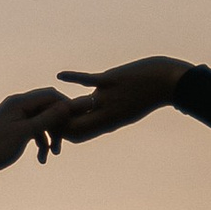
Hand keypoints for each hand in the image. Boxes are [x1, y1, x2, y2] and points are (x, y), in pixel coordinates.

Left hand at [0, 85, 70, 178]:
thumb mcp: (25, 133)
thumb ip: (47, 119)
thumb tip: (68, 106)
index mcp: (19, 102)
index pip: (50, 96)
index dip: (66, 107)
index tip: (77, 122)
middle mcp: (17, 106)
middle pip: (47, 108)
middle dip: (58, 125)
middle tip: (64, 143)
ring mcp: (14, 117)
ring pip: (41, 121)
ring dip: (49, 137)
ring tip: (52, 154)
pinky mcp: (13, 129)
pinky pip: (32, 131)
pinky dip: (39, 142)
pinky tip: (41, 158)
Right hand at [53, 57, 193, 141]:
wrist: (167, 83)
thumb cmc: (147, 97)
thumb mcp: (127, 112)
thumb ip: (107, 115)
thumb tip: (92, 118)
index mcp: (109, 123)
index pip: (79, 134)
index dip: (64, 133)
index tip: (52, 128)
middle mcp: (106, 113)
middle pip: (74, 123)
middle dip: (56, 121)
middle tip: (42, 115)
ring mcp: (108, 97)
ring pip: (77, 105)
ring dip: (61, 104)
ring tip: (46, 102)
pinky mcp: (111, 79)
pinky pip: (88, 80)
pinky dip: (73, 78)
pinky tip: (60, 75)